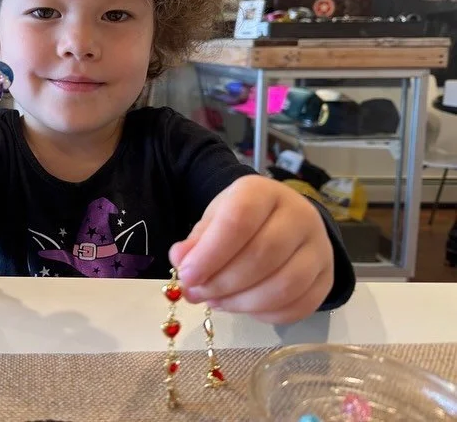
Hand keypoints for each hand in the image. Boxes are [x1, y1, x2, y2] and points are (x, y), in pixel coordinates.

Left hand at [169, 175, 334, 323]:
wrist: (283, 221)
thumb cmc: (243, 219)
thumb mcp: (216, 218)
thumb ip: (197, 240)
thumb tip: (180, 260)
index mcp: (264, 193)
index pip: (239, 220)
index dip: (210, 253)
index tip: (187, 275)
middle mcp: (300, 215)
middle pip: (262, 256)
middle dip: (222, 282)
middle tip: (196, 293)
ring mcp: (320, 248)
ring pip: (283, 286)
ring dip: (241, 302)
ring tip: (215, 301)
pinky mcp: (327, 278)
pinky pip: (298, 306)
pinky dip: (264, 314)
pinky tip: (241, 307)